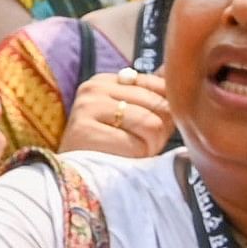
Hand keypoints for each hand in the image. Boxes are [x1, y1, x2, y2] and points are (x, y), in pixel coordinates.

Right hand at [57, 67, 173, 158]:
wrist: (74, 177)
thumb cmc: (108, 148)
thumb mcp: (130, 115)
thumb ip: (150, 94)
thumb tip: (172, 70)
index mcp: (104, 80)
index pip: (156, 83)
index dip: (164, 110)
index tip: (151, 127)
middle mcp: (94, 88)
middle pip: (158, 104)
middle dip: (159, 130)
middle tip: (142, 145)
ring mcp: (87, 107)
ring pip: (152, 124)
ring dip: (150, 146)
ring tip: (134, 153)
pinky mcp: (86, 131)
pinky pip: (137, 145)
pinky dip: (138, 158)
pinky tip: (124, 161)